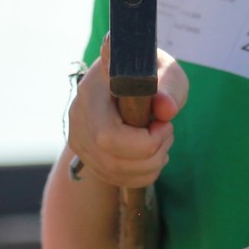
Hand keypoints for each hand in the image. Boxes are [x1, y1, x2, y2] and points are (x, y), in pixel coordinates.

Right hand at [66, 33, 187, 189]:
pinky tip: (151, 153)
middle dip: (151, 154)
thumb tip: (166, 109)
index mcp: (92, 90)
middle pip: (111, 160)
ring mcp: (79, 138)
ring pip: (114, 172)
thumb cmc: (149, 73)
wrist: (125, 78)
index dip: (143, 141)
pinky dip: (142, 173)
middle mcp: (79, 116)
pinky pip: (115, 177)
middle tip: (167, 132)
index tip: (164, 122)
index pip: (108, 135)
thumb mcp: (165, 70)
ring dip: (150, 164)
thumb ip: (169, 87)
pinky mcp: (86, 154)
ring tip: (162, 140)